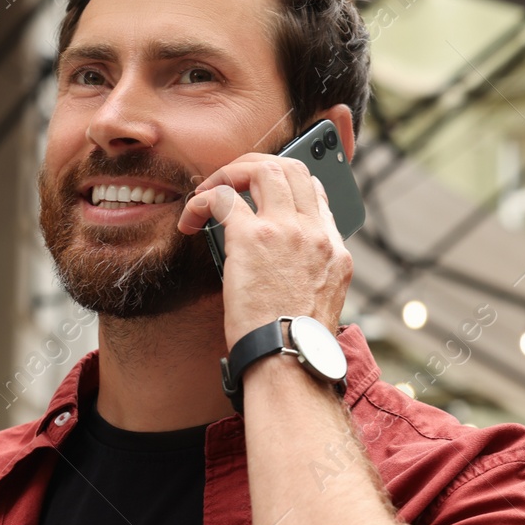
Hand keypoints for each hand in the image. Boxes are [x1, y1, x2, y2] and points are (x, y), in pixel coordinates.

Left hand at [178, 153, 351, 345]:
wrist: (289, 358)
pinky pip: (222, 197)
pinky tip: (190, 218)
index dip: (287, 183)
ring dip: (229, 173)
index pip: (316, 192)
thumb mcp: (322, 300)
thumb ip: (310, 269)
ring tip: (209, 192)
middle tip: (232, 182)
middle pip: (292, 168)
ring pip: (262, 169)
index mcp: (334, 248)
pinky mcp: (252, 238)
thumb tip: (281, 260)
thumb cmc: (295, 341)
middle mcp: (315, 232)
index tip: (264, 193)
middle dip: (256, 166)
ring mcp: (286, 230)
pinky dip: (201, 200)